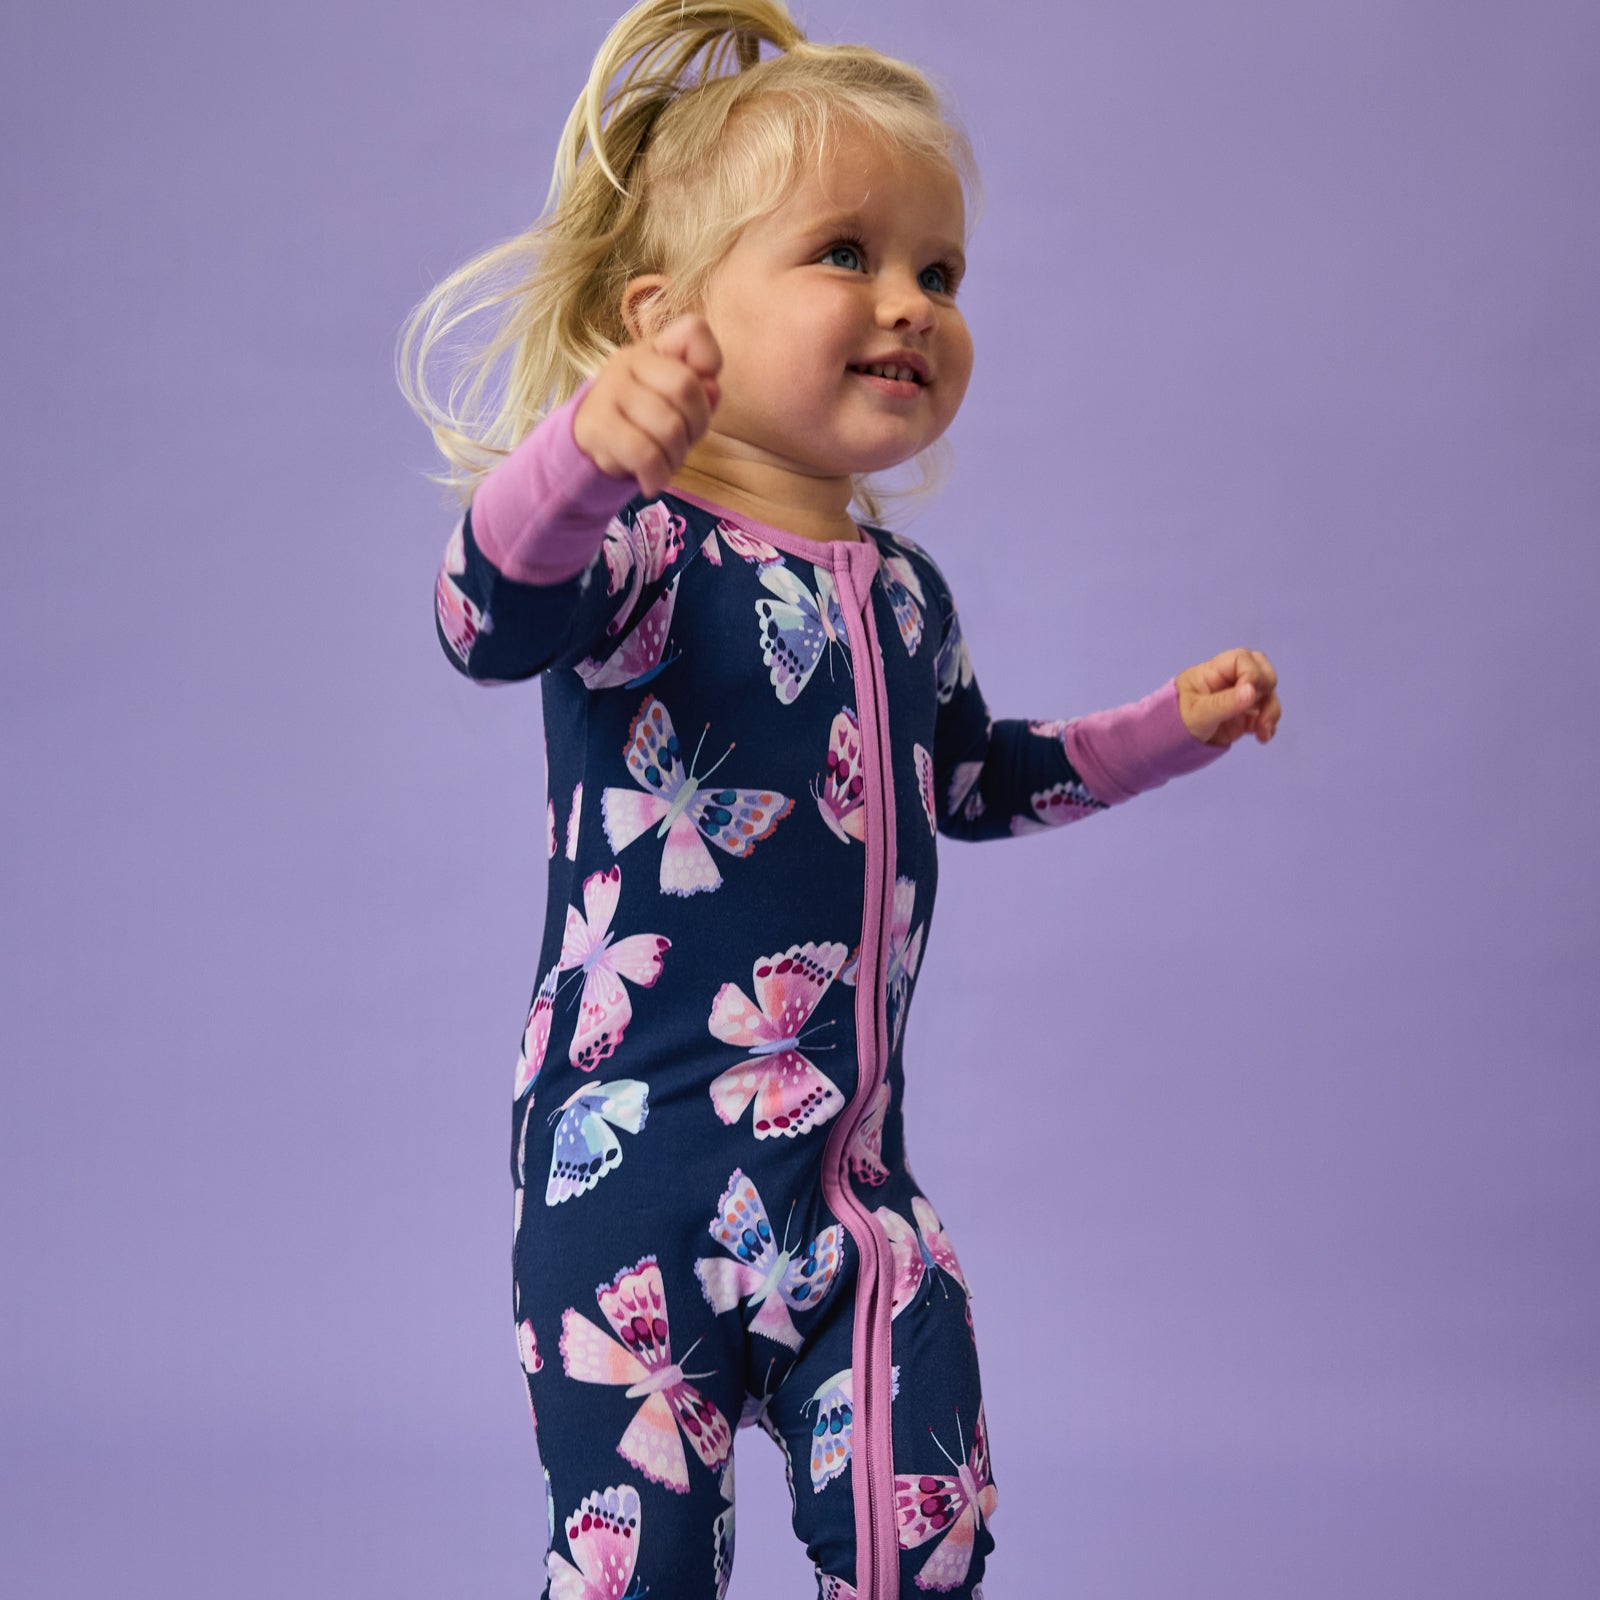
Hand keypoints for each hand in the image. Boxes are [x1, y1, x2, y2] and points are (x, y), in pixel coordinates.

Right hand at [573, 314, 722, 496]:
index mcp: (656, 347)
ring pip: (668, 427)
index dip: (709, 366)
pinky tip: (652, 481)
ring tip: (666, 462)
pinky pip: (644, 453)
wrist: (589, 440)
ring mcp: (610, 389)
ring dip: (676, 457)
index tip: (700, 394)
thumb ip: (701, 392)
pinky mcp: (598, 424)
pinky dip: (657, 475)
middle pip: (687, 388)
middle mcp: (630, 359)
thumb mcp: (676, 402)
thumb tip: (712, 390)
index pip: (694, 331)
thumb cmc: (644, 418)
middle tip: (685, 442)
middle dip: (697, 427)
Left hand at [1176, 648, 1281, 746]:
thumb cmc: (1174, 723)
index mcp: (1212, 673)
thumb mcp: (1198, 714)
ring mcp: (1238, 698)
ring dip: (1270, 711)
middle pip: (1261, 671)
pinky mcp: (1244, 716)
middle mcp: (1228, 682)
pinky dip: (1268, 724)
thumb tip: (1251, 691)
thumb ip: (1224, 702)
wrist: (1168, 745)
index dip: (1252, 673)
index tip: (1249, 695)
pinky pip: (1265, 714)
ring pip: (1267, 694)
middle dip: (1267, 689)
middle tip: (1258, 708)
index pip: (1242, 659)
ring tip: (1262, 731)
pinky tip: (1262, 737)